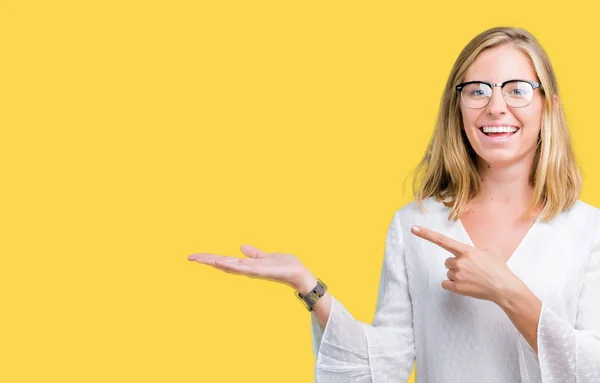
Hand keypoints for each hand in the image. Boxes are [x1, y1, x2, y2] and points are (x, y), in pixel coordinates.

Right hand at [188, 244, 315, 291]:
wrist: (298, 274)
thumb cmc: (284, 266)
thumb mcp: (265, 256)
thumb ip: (254, 253)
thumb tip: (241, 246)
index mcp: (246, 265)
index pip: (224, 260)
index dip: (209, 258)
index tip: (194, 256)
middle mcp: (247, 269)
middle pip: (222, 264)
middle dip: (206, 260)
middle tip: (190, 257)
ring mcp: (253, 271)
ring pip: (230, 266)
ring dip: (216, 262)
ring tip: (202, 258)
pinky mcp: (261, 271)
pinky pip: (244, 268)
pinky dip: (233, 265)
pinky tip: (222, 262)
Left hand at [410, 225, 522, 303]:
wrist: (504, 288)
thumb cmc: (499, 269)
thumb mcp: (490, 251)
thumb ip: (476, 248)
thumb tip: (474, 248)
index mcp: (466, 250)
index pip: (442, 240)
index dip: (426, 234)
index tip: (413, 229)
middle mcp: (460, 261)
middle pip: (447, 262)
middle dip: (456, 265)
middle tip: (472, 270)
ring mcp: (458, 275)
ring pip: (448, 273)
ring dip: (457, 276)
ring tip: (473, 278)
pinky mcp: (457, 288)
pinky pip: (446, 284)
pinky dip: (453, 285)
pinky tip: (466, 285)